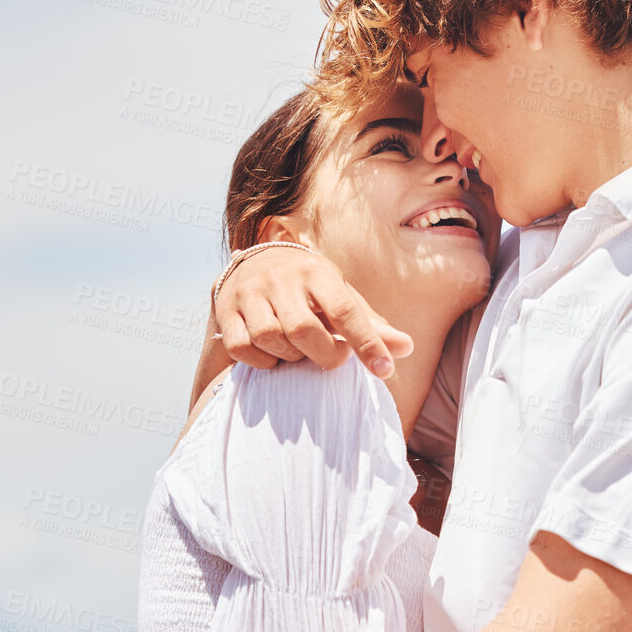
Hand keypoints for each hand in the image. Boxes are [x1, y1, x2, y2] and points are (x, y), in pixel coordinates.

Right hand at [213, 246, 412, 376]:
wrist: (258, 262)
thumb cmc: (310, 289)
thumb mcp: (340, 296)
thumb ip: (370, 324)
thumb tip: (405, 347)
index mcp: (317, 271)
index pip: (345, 309)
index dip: (367, 342)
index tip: (385, 370)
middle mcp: (281, 278)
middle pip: (303, 329)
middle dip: (324, 355)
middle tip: (333, 359)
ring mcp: (250, 292)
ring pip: (270, 337)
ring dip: (290, 357)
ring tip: (299, 352)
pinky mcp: (226, 311)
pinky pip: (242, 346)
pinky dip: (261, 361)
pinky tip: (272, 356)